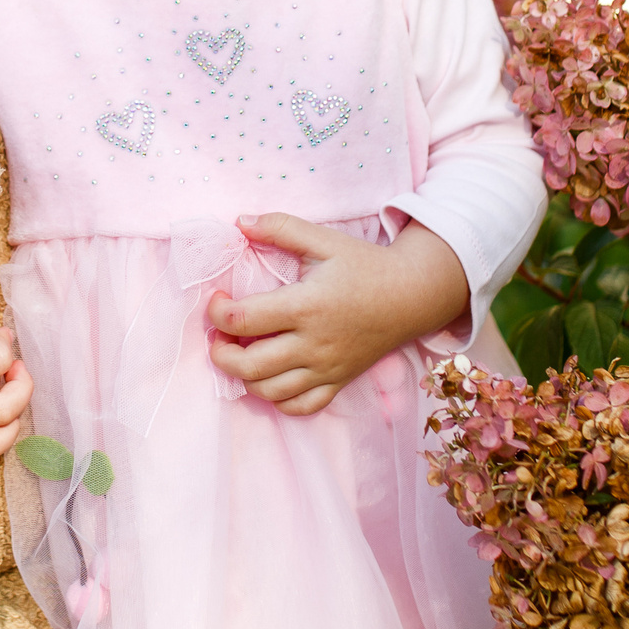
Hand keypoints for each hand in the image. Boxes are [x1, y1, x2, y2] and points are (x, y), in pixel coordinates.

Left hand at [205, 214, 468, 415]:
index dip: (216, 312)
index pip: (242, 320)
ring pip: (268, 392)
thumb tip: (238, 221)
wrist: (412, 295)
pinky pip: (300, 407)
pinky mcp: (338, 382)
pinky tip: (271, 376)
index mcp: (305, 306)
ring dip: (244, 376)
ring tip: (242, 352)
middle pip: (247, 366)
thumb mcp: (324, 239)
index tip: (217, 298)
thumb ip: (280, 227)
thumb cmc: (365, 266)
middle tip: (220, 334)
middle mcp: (313, 344)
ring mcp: (326, 368)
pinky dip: (278, 399)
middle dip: (220, 353)